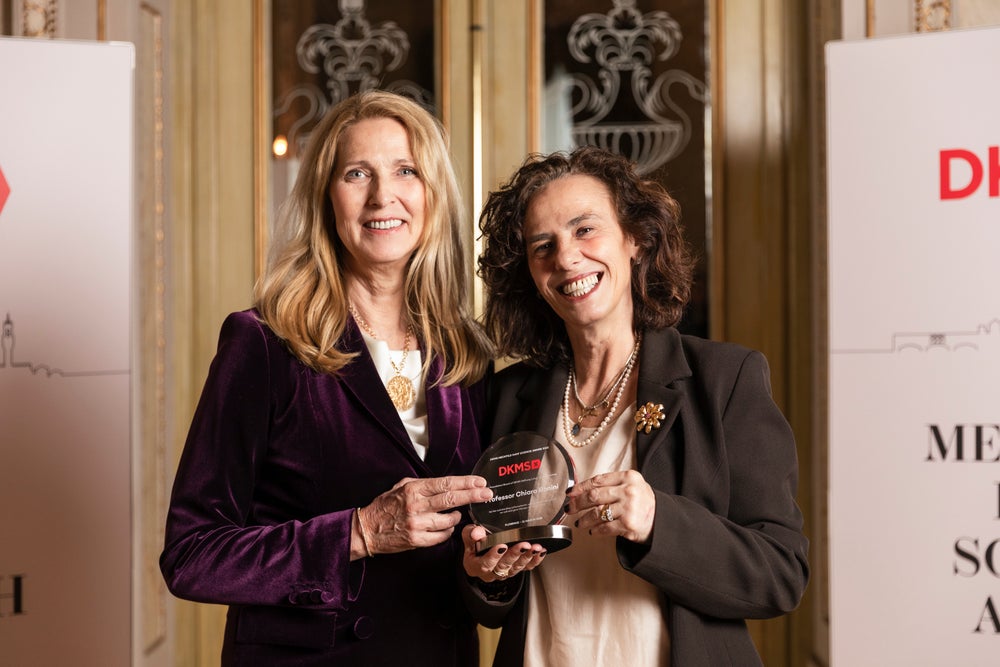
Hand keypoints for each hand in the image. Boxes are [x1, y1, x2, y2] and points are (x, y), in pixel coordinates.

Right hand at [356, 476, 492, 555]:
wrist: (366, 530)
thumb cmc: (385, 506)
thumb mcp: (400, 487)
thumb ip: (422, 484)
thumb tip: (446, 483)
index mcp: (413, 489)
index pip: (445, 484)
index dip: (465, 483)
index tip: (480, 482)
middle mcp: (416, 506)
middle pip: (451, 499)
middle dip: (472, 496)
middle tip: (488, 494)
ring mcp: (416, 524)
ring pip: (449, 520)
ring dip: (457, 517)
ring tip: (456, 514)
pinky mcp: (416, 540)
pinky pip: (441, 536)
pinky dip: (447, 531)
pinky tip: (446, 527)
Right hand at [461, 524, 545, 581]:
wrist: (478, 552)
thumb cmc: (473, 544)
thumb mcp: (468, 536)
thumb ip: (471, 534)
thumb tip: (476, 532)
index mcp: (476, 566)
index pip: (485, 564)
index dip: (494, 556)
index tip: (501, 546)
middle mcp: (491, 573)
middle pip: (503, 566)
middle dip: (515, 555)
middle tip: (523, 545)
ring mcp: (504, 572)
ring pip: (516, 567)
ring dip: (527, 557)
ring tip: (534, 547)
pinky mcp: (515, 569)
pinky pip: (526, 568)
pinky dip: (534, 560)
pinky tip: (540, 552)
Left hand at [566, 470, 654, 543]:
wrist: (661, 519)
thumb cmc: (642, 501)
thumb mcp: (631, 485)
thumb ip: (611, 484)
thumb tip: (580, 491)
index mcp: (628, 477)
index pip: (598, 480)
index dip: (581, 487)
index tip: (570, 493)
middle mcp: (628, 490)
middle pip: (594, 496)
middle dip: (578, 503)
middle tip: (570, 508)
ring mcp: (629, 508)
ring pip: (597, 513)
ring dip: (584, 519)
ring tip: (579, 522)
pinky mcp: (628, 524)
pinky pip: (605, 527)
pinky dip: (596, 530)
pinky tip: (592, 531)